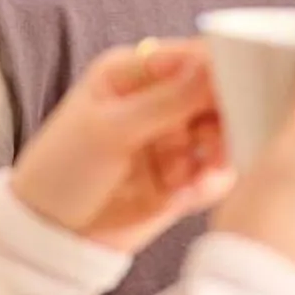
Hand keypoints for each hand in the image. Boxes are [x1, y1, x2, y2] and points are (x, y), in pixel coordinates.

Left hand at [7, 39, 232, 254]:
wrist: (50, 237)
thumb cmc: (62, 170)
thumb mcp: (110, 130)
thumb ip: (165, 100)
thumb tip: (213, 65)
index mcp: (135, 73)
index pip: (192, 56)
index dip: (223, 66)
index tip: (244, 82)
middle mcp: (160, 102)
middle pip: (217, 94)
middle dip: (229, 113)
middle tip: (231, 133)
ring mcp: (173, 141)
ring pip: (224, 135)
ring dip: (221, 151)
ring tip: (204, 169)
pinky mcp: (184, 179)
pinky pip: (217, 175)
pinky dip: (210, 183)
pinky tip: (186, 195)